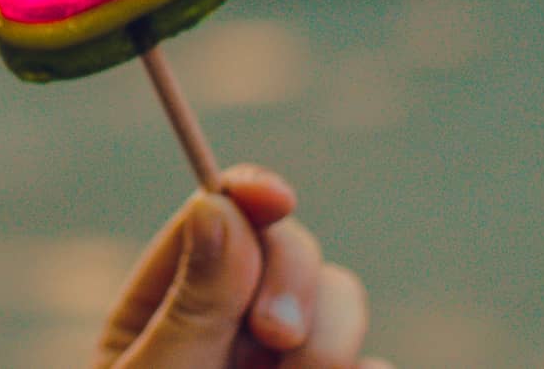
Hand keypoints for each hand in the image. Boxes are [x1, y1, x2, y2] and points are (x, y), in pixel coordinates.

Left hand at [92, 164, 390, 368]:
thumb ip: (192, 306)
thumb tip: (217, 204)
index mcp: (168, 303)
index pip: (214, 217)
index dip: (249, 192)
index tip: (273, 198)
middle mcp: (233, 321)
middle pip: (288, 246)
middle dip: (293, 279)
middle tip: (276, 337)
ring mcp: (288, 359)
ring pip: (340, 299)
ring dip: (330, 338)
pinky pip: (376, 363)